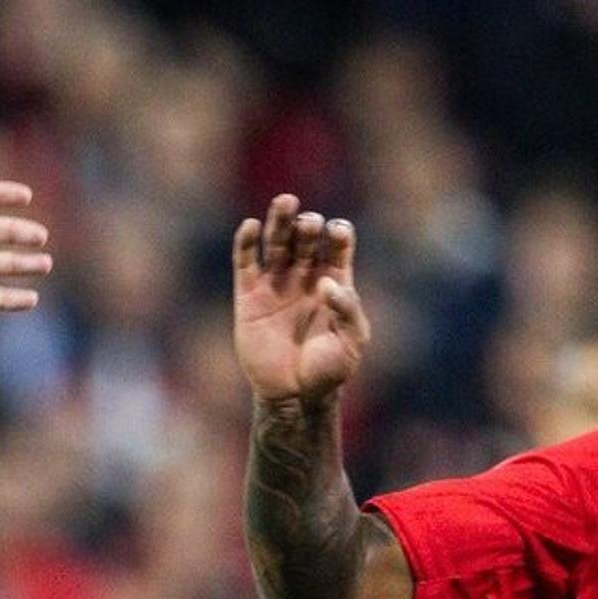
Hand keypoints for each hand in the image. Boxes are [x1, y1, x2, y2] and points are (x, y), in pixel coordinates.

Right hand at [232, 195, 369, 405]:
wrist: (294, 396)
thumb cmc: (329, 370)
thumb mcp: (352, 342)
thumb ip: (348, 310)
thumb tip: (327, 282)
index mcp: (334, 280)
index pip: (337, 243)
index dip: (337, 233)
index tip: (336, 236)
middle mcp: (304, 275)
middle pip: (305, 236)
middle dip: (309, 225)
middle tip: (310, 225)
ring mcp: (276, 283)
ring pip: (276, 241)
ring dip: (280, 220)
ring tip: (285, 202)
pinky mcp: (249, 295)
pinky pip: (245, 262)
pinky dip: (246, 242)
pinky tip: (252, 226)